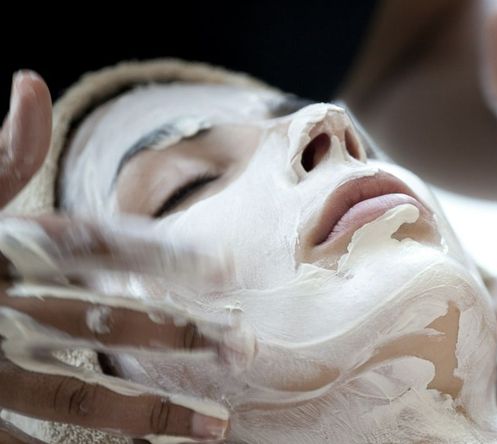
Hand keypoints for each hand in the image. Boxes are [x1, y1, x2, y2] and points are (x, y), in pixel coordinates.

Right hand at [0, 72, 247, 441]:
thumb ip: (3, 154)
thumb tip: (30, 80)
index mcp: (3, 248)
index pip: (95, 244)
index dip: (161, 254)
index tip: (222, 267)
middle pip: (103, 321)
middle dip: (178, 335)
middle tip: (244, 349)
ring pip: (77, 393)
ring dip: (150, 413)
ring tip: (215, 429)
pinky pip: (31, 441)